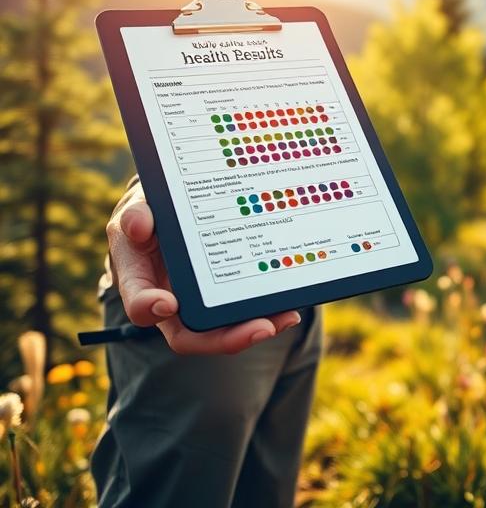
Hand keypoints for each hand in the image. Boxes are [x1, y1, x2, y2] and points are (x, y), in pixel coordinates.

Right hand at [105, 180, 300, 353]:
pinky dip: (266, 311)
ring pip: (223, 329)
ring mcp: (199, 302)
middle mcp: (170, 301)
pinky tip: (290, 306)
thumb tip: (139, 226)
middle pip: (191, 335)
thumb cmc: (151, 213)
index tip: (167, 304)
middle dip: (227, 338)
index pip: (141, 304)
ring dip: (255, 328)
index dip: (151, 308)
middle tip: (261, 328)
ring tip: (285, 318)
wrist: (174, 211)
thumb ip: (137, 214)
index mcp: (140, 281)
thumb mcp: (139, 206)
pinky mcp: (224, 296)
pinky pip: (243, 311)